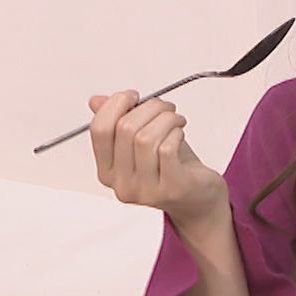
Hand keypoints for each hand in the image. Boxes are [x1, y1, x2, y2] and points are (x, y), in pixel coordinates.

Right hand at [87, 91, 227, 228]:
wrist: (199, 199)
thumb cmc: (172, 168)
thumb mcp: (141, 143)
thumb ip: (119, 122)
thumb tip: (96, 101)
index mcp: (107, 171)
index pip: (99, 130)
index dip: (115, 104)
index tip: (132, 96)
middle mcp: (121, 184)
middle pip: (125, 129)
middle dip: (149, 108)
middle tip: (164, 107)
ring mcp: (145, 191)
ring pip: (146, 138)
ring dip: (165, 118)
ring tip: (176, 119)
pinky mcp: (171, 189)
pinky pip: (167, 149)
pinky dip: (175, 132)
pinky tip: (180, 133)